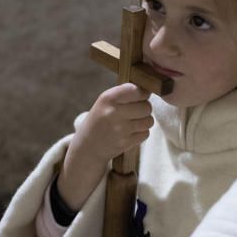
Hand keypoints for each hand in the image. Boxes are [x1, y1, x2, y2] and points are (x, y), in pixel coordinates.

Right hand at [57, 83, 152, 209]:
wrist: (85, 150)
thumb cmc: (98, 122)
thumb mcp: (104, 104)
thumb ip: (123, 94)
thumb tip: (151, 87)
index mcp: (106, 99)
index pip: (136, 88)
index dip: (141, 92)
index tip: (138, 95)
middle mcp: (113, 113)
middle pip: (146, 106)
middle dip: (142, 110)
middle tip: (131, 114)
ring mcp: (119, 129)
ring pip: (147, 121)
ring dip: (142, 123)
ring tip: (127, 126)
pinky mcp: (125, 143)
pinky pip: (145, 134)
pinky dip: (140, 135)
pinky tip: (127, 136)